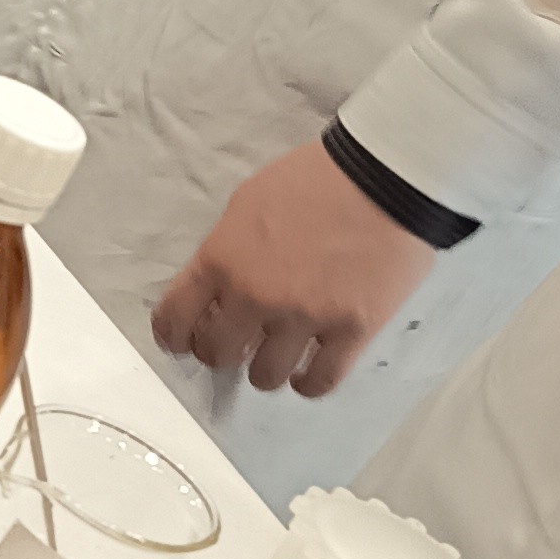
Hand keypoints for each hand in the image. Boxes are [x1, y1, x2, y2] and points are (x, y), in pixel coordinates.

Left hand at [152, 141, 438, 394]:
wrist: (386, 176)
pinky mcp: (351, 331)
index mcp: (222, 260)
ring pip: (265, 376)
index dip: (173, 335)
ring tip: (278, 353)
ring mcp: (304, 318)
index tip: (182, 339)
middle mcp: (255, 296)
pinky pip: (319, 381)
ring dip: (265, 367)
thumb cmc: (316, 178)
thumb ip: (226, 250)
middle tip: (237, 341)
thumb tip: (218, 289)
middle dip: (221, 349)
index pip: (173, 319)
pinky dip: (308, 382)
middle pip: (217, 354)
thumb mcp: (248, 202)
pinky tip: (308, 370)